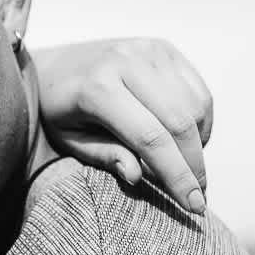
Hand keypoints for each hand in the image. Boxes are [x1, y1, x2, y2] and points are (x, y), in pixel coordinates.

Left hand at [33, 38, 213, 214]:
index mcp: (98, 88)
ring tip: (184, 167)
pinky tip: (184, 141)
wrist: (54, 64)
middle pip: (180, 123)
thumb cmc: (60, 112)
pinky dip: (201, 122)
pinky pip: (198, 91)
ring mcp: (149, 50)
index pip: (150, 138)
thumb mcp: (70, 141)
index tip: (193, 206)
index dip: (176, 175)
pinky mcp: (164, 48)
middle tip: (197, 197)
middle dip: (194, 166)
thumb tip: (138, 177)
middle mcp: (128, 62)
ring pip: (195, 107)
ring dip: (199, 145)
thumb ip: (104, 156)